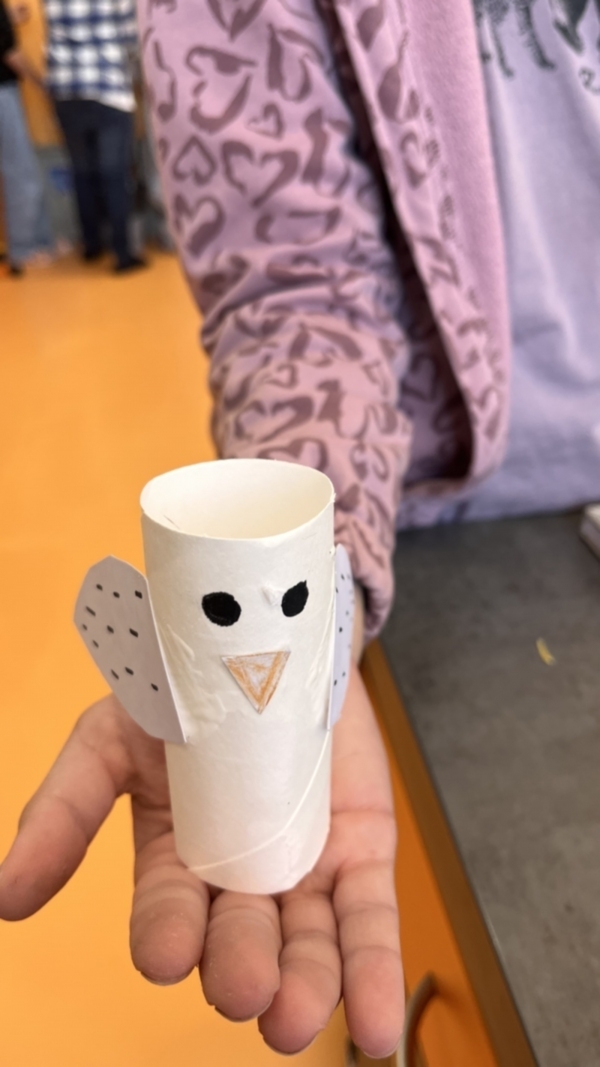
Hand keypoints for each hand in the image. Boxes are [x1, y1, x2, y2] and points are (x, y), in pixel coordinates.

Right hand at [0, 665, 403, 1057]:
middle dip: (238, 968)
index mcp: (174, 858)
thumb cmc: (187, 690)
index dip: (168, 936)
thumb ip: (65, 810)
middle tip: (244, 988)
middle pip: (238, 939)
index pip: (167, 913)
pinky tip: (373, 1027)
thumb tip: (5, 895)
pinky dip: (372, 972)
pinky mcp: (361, 854)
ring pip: (306, 947)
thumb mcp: (112, 737)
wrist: (273, 636)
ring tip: (293, 1019)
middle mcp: (239, 879)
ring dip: (305, 990)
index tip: (168, 953)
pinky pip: (367, 920)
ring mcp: (304, 870)